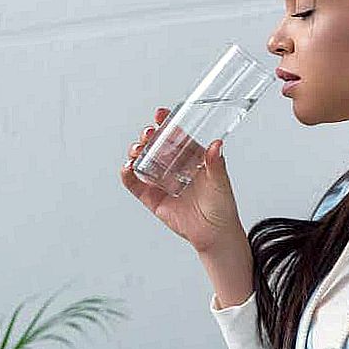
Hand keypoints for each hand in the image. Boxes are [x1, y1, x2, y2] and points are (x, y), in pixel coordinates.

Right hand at [119, 106, 246, 254]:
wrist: (214, 234)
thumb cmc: (221, 207)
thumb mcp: (220, 182)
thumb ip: (216, 164)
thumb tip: (216, 145)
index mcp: (191, 158)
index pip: (176, 136)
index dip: (167, 123)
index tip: (161, 114)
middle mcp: (174, 167)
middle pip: (156, 146)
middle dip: (148, 137)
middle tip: (148, 134)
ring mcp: (162, 182)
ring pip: (143, 161)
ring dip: (136, 152)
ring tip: (137, 150)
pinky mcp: (152, 198)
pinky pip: (136, 185)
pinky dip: (128, 176)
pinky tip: (127, 169)